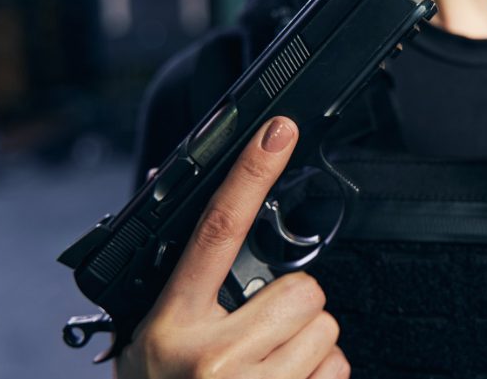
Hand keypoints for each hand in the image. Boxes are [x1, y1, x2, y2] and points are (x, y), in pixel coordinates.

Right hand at [117, 117, 349, 378]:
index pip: (217, 230)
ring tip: (267, 368)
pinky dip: (320, 377)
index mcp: (173, 324)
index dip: (251, 173)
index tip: (277, 131)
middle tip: (260, 332)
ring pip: (327, 330)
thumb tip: (217, 225)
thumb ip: (182, 289)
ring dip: (309, 345)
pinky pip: (338, 370)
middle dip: (293, 307)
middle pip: (303, 290)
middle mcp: (213, 358)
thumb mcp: (148, 339)